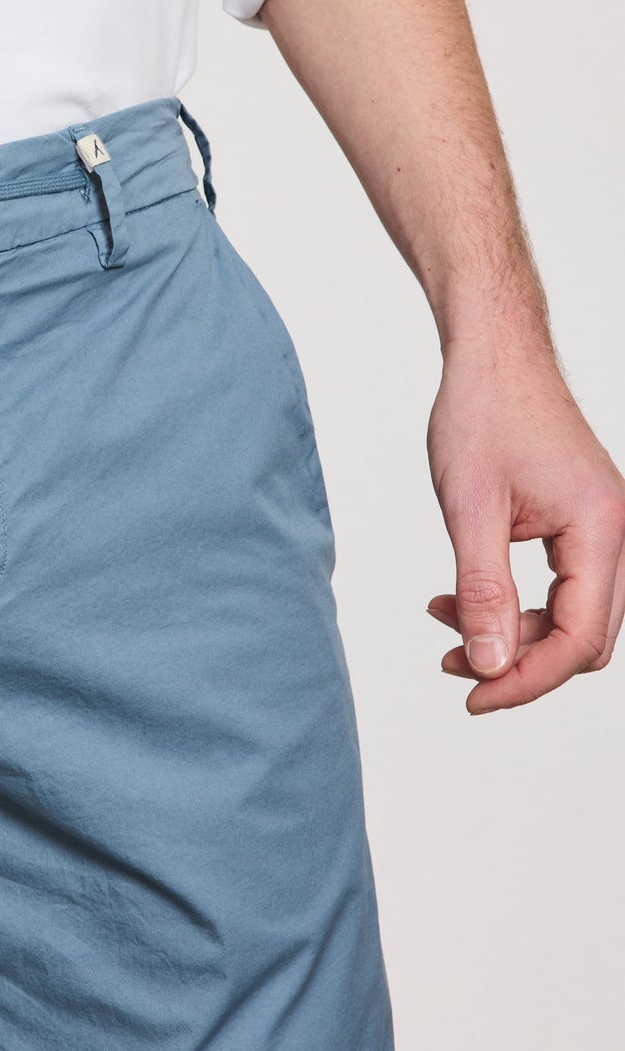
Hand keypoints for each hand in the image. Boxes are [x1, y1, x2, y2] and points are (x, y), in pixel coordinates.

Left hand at [426, 335, 624, 712]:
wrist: (495, 354)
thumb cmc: (484, 412)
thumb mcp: (470, 508)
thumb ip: (483, 590)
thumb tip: (489, 663)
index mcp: (600, 528)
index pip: (578, 638)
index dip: (526, 680)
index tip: (472, 697)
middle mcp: (617, 532)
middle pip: (584, 637)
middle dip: (520, 663)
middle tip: (453, 668)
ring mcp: (603, 527)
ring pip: (572, 615)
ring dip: (511, 633)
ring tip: (444, 624)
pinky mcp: (582, 521)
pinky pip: (561, 585)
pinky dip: (514, 603)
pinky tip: (459, 598)